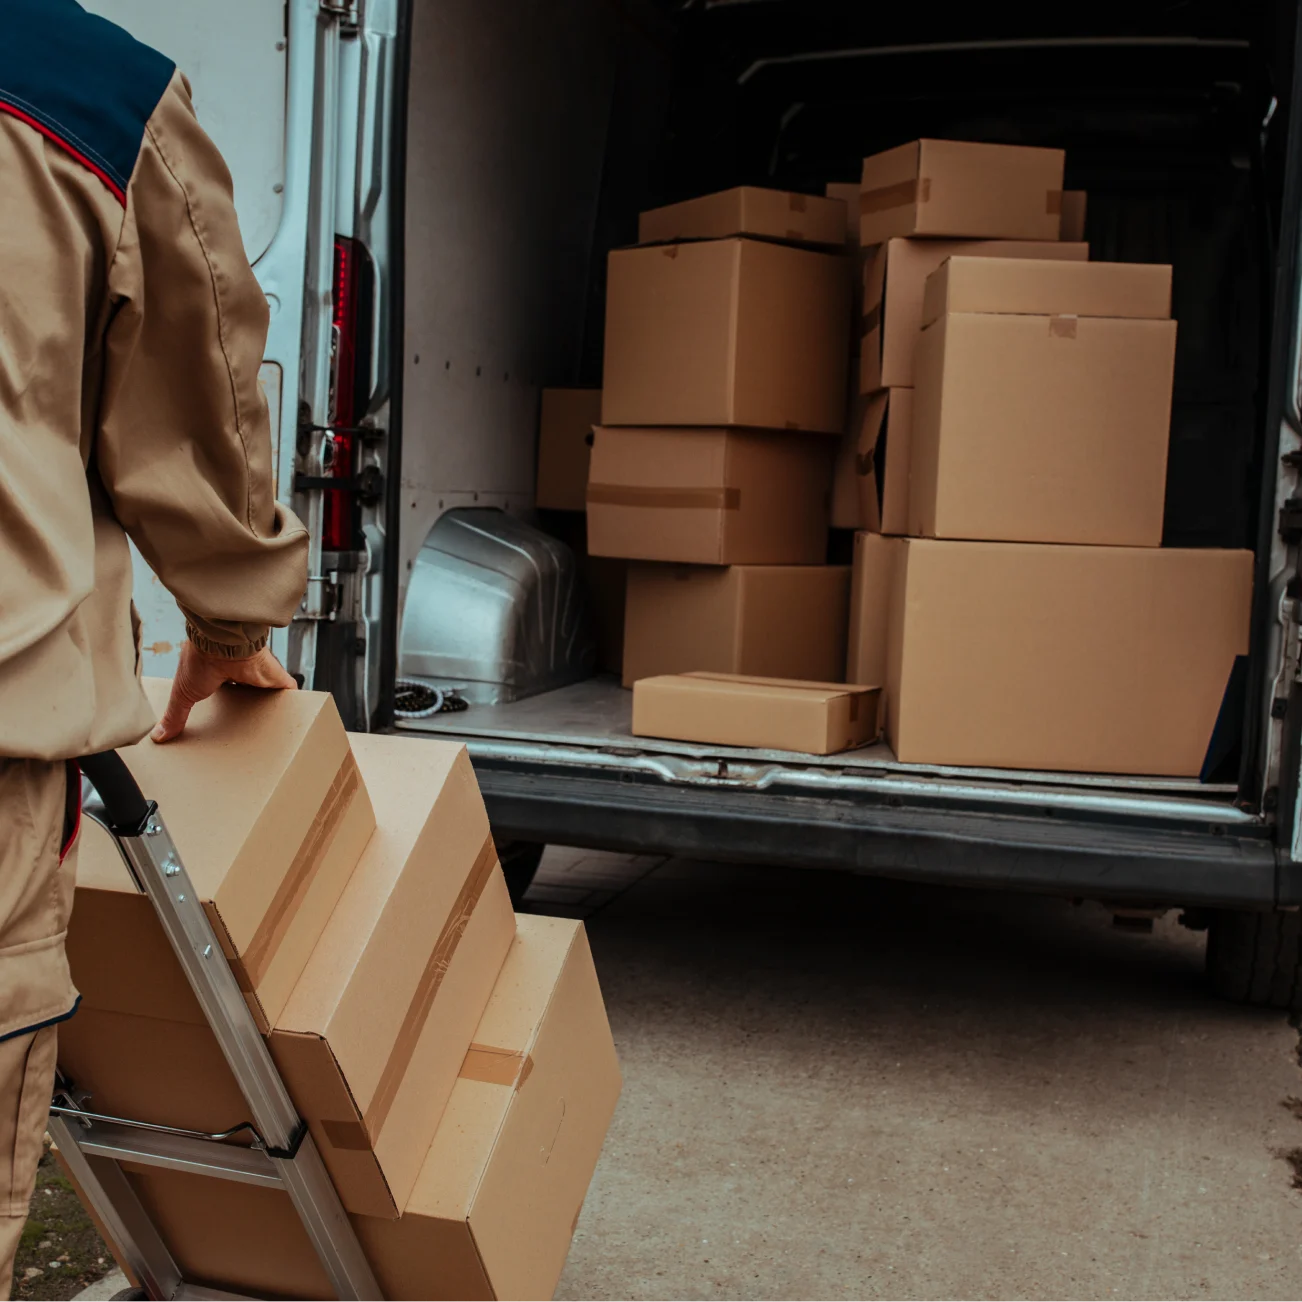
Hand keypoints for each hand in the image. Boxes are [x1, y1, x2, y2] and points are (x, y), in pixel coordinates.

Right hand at [151, 641, 296, 742]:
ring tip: (275, 728)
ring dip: (273, 706)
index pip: (225, 689)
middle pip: (250, 693)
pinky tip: (299, 716)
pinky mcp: (277, 677)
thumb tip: (159, 736)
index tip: (227, 719)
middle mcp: (243, 672)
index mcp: (219, 672)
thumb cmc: (200, 661)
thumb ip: (175, 715)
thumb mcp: (184, 693)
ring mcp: (261, 674)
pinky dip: (296, 702)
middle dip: (252, 707)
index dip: (227, 702)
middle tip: (254, 728)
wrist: (221, 644)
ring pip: (270, 693)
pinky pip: (290, 691)